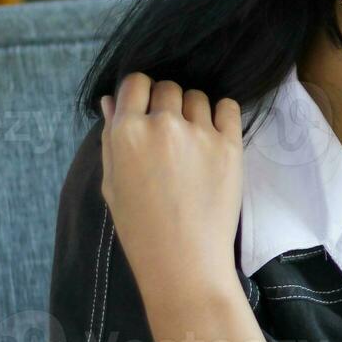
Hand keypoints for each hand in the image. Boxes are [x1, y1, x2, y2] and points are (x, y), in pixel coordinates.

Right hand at [99, 72, 245, 314]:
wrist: (183, 259)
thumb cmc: (141, 227)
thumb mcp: (112, 183)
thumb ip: (111, 138)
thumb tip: (111, 101)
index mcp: (126, 132)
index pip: (135, 82)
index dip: (140, 93)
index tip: (145, 108)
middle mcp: (163, 125)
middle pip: (168, 87)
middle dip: (166, 102)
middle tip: (169, 132)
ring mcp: (199, 133)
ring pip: (198, 96)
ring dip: (193, 110)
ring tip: (191, 140)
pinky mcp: (230, 145)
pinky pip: (229, 107)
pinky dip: (222, 114)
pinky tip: (214, 135)